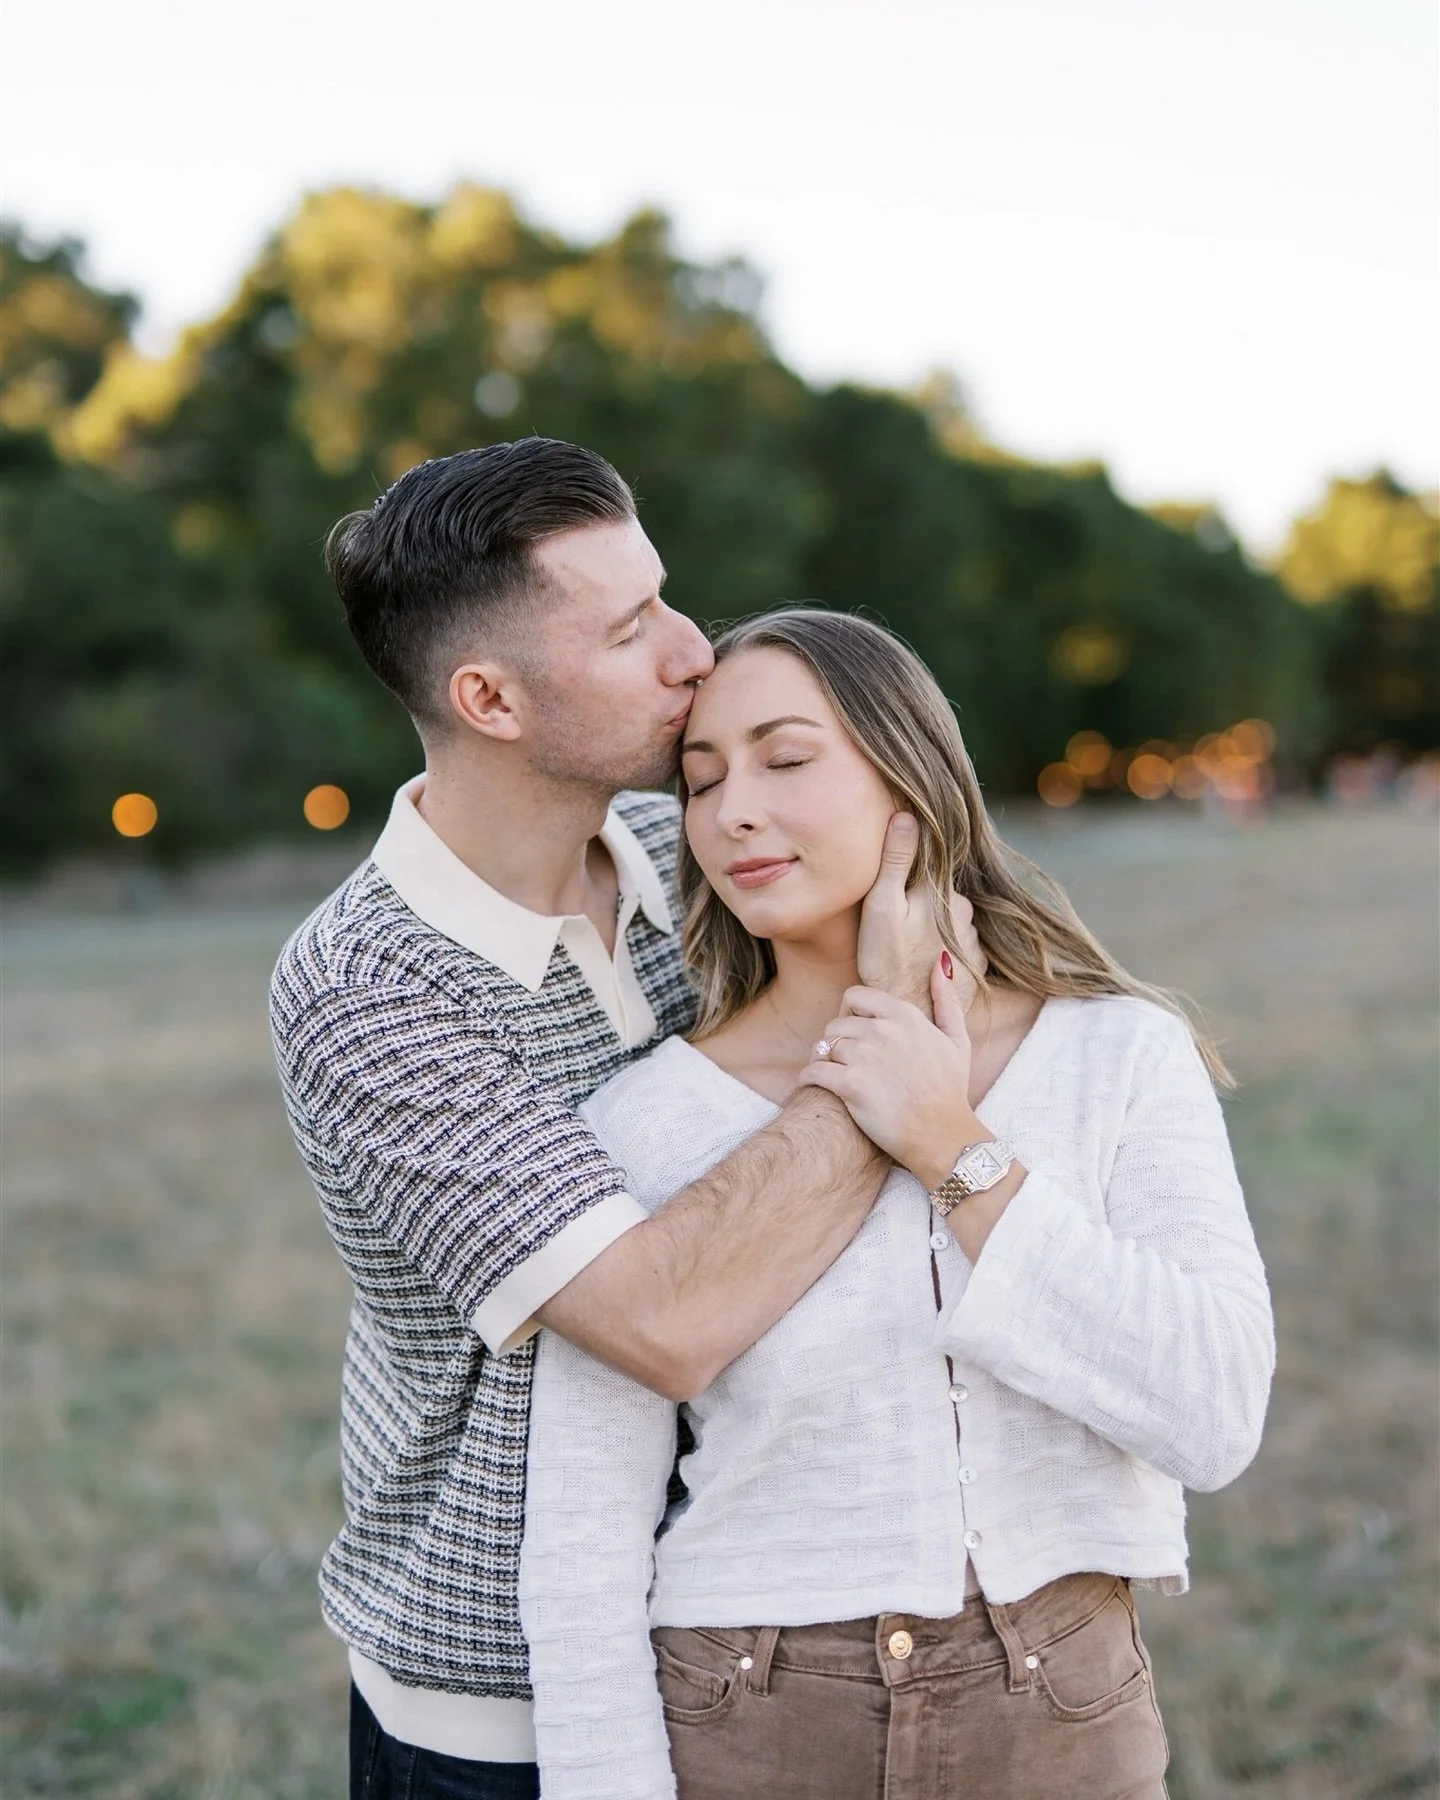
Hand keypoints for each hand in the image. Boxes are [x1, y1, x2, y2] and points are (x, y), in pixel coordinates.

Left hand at [797, 954, 984, 1187]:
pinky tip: (816, 1087)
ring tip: (832, 1076)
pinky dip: (808, 1079)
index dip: (850, 1015)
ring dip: (823, 1061)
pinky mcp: (850, 1085)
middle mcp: (882, 1030)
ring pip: (823, 1047)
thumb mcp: (957, 1040)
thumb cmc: (950, 1091)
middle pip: (836, 1024)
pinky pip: (813, 1071)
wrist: (944, 1137)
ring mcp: (865, 1057)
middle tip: (844, 1062)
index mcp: (904, 1015)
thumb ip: (946, 998)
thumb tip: (941, 960)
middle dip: (837, 1042)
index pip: (855, 997)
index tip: (856, 1035)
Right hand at [857, 814, 984, 1010]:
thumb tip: (907, 815)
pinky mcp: (977, 969)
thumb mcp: (882, 906)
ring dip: (934, 931)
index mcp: (944, 893)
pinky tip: (924, 966)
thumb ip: (896, 860)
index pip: (929, 871)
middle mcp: (967, 914)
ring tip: (908, 950)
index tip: (895, 896)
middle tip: (895, 927)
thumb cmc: (888, 960)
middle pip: (940, 898)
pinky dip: (944, 954)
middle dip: (923, 906)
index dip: (908, 879)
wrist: (911, 1013)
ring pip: (950, 925)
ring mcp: (974, 943)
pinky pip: (959, 950)